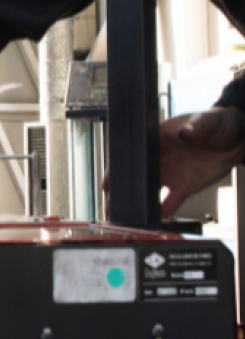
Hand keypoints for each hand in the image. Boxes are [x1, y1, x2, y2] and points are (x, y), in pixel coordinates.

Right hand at [103, 107, 244, 219]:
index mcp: (157, 139)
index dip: (116, 168)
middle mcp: (159, 158)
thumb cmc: (218, 124)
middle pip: (134, 176)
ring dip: (137, 203)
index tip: (108, 181)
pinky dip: (163, 211)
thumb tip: (184, 132)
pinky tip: (158, 216)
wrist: (237, 140)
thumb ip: (197, 127)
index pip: (130, 153)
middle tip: (110, 205)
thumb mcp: (208, 121)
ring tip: (129, 215)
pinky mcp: (183, 187)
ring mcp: (169, 174)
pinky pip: (169, 202)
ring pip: (147, 191)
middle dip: (120, 191)